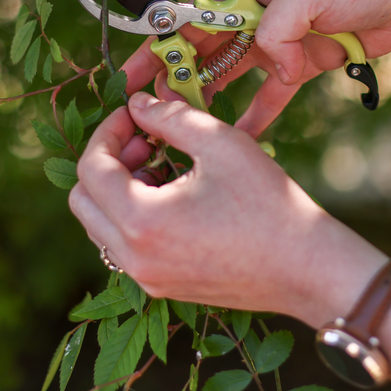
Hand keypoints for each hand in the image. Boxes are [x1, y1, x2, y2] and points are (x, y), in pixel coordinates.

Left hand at [68, 93, 384, 320]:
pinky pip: (126, 246)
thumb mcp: (220, 143)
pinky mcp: (163, 286)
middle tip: (146, 141)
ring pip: (101, 226)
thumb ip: (170, 117)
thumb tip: (138, 104)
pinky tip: (176, 196)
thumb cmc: (268, 203)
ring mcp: (147, 277)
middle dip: (107, 162)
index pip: (90, 169)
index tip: (134, 114)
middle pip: (83, 201)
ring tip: (164, 165)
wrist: (307, 268)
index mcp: (140, 221)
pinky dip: (136, 215)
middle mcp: (133, 257)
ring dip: (119, 189)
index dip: (107, 132)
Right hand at [121, 0, 390, 135]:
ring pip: (230, 74)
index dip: (158, 48)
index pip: (189, 19)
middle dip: (175, 80)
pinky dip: (256, 115)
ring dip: (208, 99)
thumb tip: (271, 65)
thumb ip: (276, 27)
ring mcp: (279, 39)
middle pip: (202, 50)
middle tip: (150, 115)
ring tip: (183, 130)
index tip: (131, 77)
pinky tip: (240, 139)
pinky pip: (272, 94)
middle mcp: (256, 13)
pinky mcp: (304, 63)